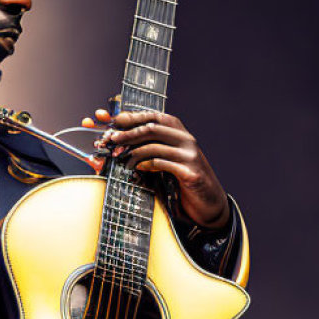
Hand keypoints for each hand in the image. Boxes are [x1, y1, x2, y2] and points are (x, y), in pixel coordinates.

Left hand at [86, 109, 229, 228]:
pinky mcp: (190, 172)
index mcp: (178, 132)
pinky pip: (163, 164)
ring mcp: (189, 155)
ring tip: (118, 157)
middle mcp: (185, 139)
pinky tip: (136, 168)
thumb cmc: (182, 180)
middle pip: (152, 127)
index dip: (130, 116)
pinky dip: (146, 164)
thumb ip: (147, 150)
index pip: (152, 116)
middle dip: (127, 133)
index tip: (111, 119)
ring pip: (155, 145)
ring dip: (132, 151)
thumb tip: (116, 144)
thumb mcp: (165, 160)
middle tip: (110, 139)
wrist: (208, 202)